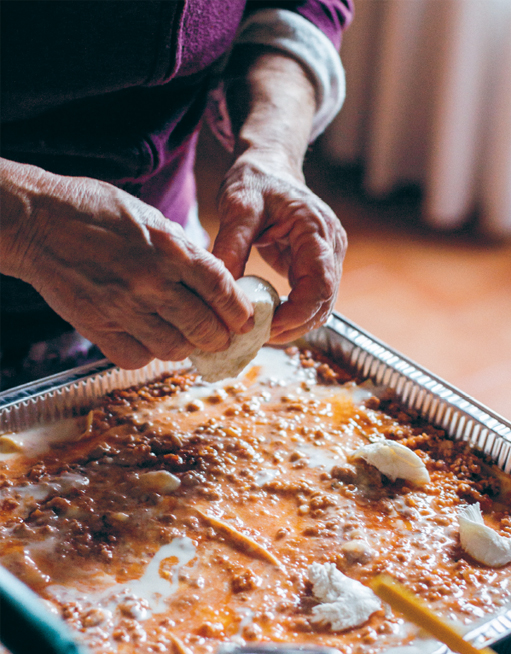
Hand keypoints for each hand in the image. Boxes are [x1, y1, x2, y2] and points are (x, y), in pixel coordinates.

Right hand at [1, 160, 253, 368]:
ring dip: (186, 347)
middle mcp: (151, 280)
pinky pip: (136, 358)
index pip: (221, 289)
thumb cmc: (97, 212)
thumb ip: (184, 252)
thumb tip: (215, 283)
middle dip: (220, 337)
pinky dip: (148, 354)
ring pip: (174, 348)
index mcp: (170, 248)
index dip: (239, 311)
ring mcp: (123, 307)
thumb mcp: (152, 219)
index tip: (246, 320)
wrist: (38, 221)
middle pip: (204, 326)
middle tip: (221, 337)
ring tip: (185, 338)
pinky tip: (148, 340)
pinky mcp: (97, 326)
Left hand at [213, 155, 346, 342]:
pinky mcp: (316, 266)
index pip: (320, 286)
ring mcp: (328, 258)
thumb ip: (232, 244)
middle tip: (257, 338)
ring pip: (321, 307)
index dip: (296, 313)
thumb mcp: (238, 205)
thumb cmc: (255, 180)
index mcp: (317, 230)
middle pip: (324, 303)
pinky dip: (291, 314)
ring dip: (294, 325)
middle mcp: (331, 247)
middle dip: (293, 326)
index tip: (265, 326)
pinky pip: (310, 299)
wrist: (269, 166)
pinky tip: (266, 320)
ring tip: (259, 333)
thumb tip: (224, 289)